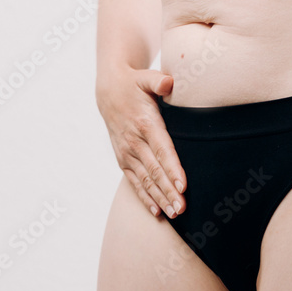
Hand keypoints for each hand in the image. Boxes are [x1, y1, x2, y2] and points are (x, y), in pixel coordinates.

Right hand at [96, 66, 185, 218]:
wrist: (108, 91)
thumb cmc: (134, 84)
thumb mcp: (145, 77)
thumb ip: (158, 81)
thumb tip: (169, 82)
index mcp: (145, 124)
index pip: (162, 150)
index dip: (172, 169)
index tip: (182, 186)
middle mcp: (135, 142)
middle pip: (155, 171)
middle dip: (169, 191)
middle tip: (182, 208)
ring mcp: (127, 153)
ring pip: (146, 180)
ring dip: (160, 198)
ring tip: (174, 214)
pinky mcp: (123, 159)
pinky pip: (135, 182)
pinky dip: (145, 197)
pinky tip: (157, 211)